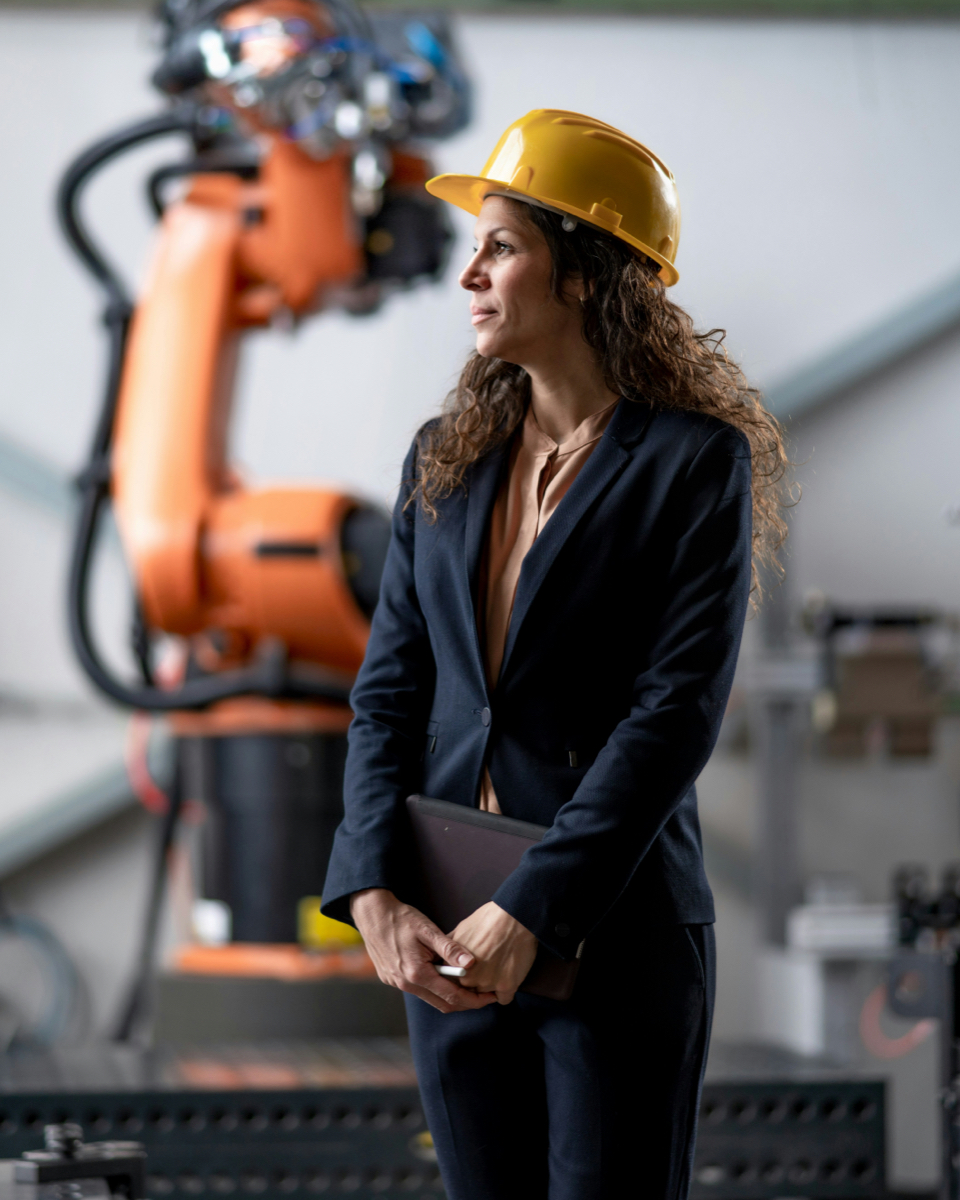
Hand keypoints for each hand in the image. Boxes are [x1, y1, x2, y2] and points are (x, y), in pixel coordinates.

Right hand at [349, 888, 497, 1013]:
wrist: (371, 914)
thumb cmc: (400, 919)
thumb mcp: (427, 930)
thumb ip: (449, 948)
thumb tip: (471, 963)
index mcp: (416, 973)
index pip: (452, 997)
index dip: (474, 1000)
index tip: (489, 997)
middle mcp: (406, 984)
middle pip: (442, 1004)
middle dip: (466, 1003)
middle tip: (484, 995)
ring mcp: (397, 983)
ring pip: (430, 999)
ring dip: (450, 996)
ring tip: (468, 986)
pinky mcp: (392, 979)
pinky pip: (419, 991)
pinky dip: (435, 989)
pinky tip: (444, 977)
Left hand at [452, 902, 538, 1004]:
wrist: (514, 915)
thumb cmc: (488, 919)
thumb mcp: (461, 929)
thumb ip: (449, 948)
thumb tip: (443, 956)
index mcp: (454, 965)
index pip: (453, 982)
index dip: (463, 977)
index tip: (472, 970)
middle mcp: (468, 978)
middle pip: (470, 990)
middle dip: (477, 982)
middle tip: (488, 966)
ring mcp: (487, 983)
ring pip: (487, 995)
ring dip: (492, 986)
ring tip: (500, 966)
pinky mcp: (506, 986)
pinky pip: (504, 999)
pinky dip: (506, 991)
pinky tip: (509, 975)